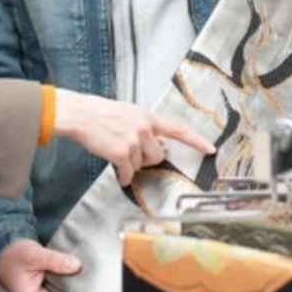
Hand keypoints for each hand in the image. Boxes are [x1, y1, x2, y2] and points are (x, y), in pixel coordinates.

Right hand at [0, 239, 81, 291]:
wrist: (6, 260)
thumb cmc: (16, 258)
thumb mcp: (34, 254)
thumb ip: (55, 260)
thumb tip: (77, 266)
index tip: (79, 279)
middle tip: (76, 272)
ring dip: (72, 289)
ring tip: (71, 270)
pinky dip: (68, 287)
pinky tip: (68, 273)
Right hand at [53, 90, 215, 185]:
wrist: (80, 114)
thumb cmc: (101, 114)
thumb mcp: (129, 114)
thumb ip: (146, 129)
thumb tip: (158, 147)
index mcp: (148, 117)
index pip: (178, 129)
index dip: (196, 141)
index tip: (211, 150)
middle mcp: (144, 127)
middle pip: (157, 156)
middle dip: (146, 159)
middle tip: (129, 151)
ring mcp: (133, 140)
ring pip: (141, 165)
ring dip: (130, 165)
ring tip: (116, 151)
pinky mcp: (121, 152)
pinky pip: (128, 174)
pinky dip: (123, 177)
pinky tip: (116, 170)